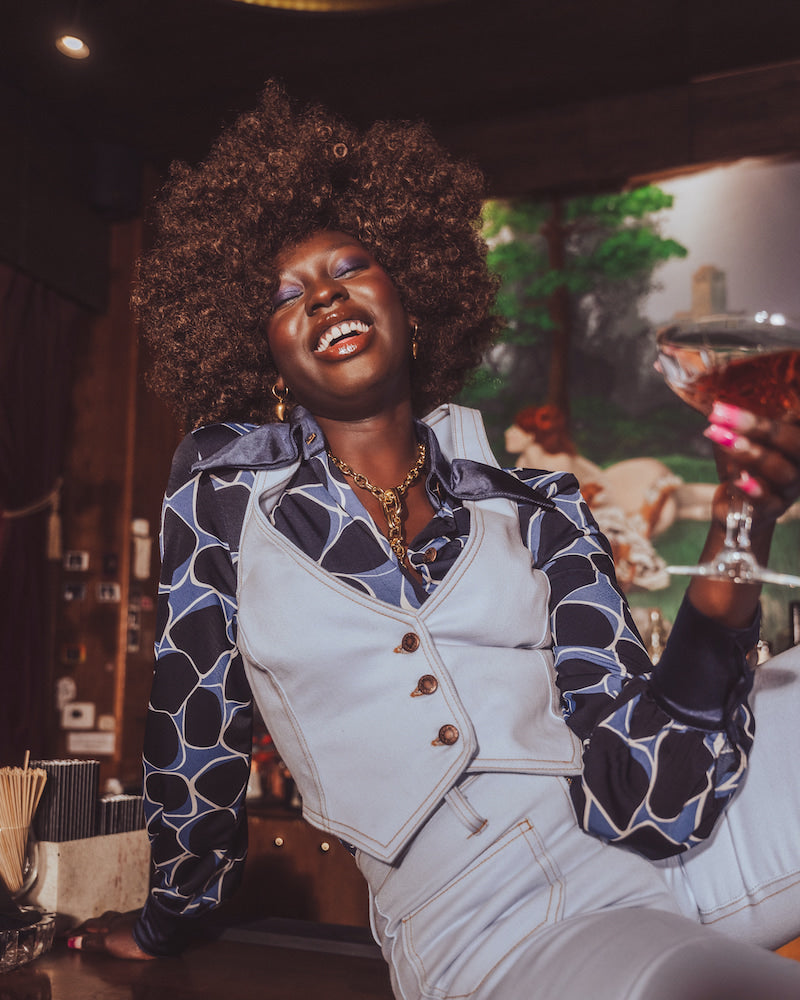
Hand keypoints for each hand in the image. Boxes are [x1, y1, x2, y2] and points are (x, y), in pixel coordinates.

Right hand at [68, 910, 155, 960]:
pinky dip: (118, 924)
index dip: (77, 931)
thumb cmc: (134, 939)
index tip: (66, 935)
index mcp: (109, 925)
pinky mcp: (140, 925)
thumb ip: (92, 941)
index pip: (89, 926)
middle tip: (80, 928)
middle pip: (101, 919)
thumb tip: (74, 941)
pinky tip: (122, 927)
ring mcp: (130, 921)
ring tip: (99, 925)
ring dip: (104, 922)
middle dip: (89, 924)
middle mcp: (118, 920)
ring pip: (113, 918)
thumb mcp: (108, 943)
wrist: (157, 935)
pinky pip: (124, 922)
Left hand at [704, 401, 799, 524]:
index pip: (795, 420)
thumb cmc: (741, 464)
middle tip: (720, 415)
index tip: (732, 402)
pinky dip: (754, 490)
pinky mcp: (775, 509)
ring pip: (781, 470)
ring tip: (723, 440)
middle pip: (793, 442)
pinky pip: (769, 501)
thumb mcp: (741, 436)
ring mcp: (791, 488)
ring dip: (751, 454)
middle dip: (758, 426)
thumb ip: (737, 419)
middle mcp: (799, 463)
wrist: (737, 507)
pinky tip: (737, 479)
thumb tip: (713, 395)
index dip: (775, 408)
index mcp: (795, 441)